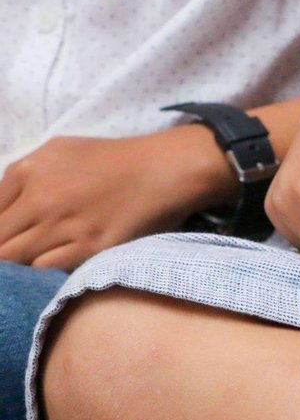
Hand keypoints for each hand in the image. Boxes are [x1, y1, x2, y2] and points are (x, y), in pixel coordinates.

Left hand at [0, 129, 235, 268]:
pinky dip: (44, 269)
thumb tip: (1, 207)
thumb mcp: (58, 151)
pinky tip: (55, 263)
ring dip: (18, 264)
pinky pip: (48, 268)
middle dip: (2, 251)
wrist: (164, 170)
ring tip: (31, 262)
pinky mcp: (91, 248)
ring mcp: (65, 226)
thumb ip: (23, 176)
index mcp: (28, 171)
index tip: (7, 237)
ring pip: (16, 260)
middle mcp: (40, 200)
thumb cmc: (113, 159)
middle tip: (14, 254)